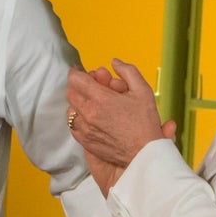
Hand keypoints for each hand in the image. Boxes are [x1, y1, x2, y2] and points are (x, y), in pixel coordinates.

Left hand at [67, 60, 173, 174]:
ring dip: (78, 103)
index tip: (83, 73)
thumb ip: (128, 71)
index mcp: (100, 98)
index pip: (75, 79)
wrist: (144, 154)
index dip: (78, 72)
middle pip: (70, 92)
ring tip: (93, 105)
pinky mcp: (85, 141)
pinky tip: (92, 119)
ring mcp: (85, 129)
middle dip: (80, 87)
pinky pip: (73, 126)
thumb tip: (115, 62)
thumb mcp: (143, 91)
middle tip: (93, 88)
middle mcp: (88, 113)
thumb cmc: (145, 124)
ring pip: (70, 109)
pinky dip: (79, 119)